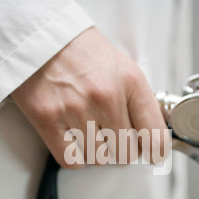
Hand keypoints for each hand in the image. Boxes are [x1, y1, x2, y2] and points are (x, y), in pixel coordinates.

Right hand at [11, 27, 167, 168]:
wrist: (42, 38)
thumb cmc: (83, 52)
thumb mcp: (124, 66)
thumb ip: (140, 100)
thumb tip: (155, 133)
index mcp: (130, 82)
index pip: (155, 136)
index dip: (155, 152)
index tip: (151, 155)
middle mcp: (106, 97)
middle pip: (126, 153)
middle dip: (121, 149)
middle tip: (112, 136)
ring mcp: (76, 109)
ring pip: (99, 158)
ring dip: (96, 151)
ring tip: (89, 130)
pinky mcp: (48, 119)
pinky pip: (72, 160)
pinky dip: (75, 156)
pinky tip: (74, 139)